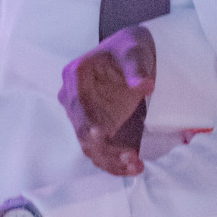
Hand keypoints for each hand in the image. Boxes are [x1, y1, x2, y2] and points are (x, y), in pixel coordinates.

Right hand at [58, 27, 155, 176]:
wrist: (133, 57)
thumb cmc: (129, 50)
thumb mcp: (134, 51)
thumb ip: (137, 68)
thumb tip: (144, 85)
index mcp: (76, 76)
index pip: (76, 104)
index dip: (87, 121)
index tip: (100, 135)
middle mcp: (73, 99)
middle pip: (81, 130)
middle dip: (104, 148)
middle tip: (129, 157)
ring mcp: (84, 117)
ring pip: (91, 146)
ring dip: (111, 160)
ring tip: (136, 165)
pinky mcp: (98, 129)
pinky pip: (101, 151)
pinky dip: (115, 163)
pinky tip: (135, 166)